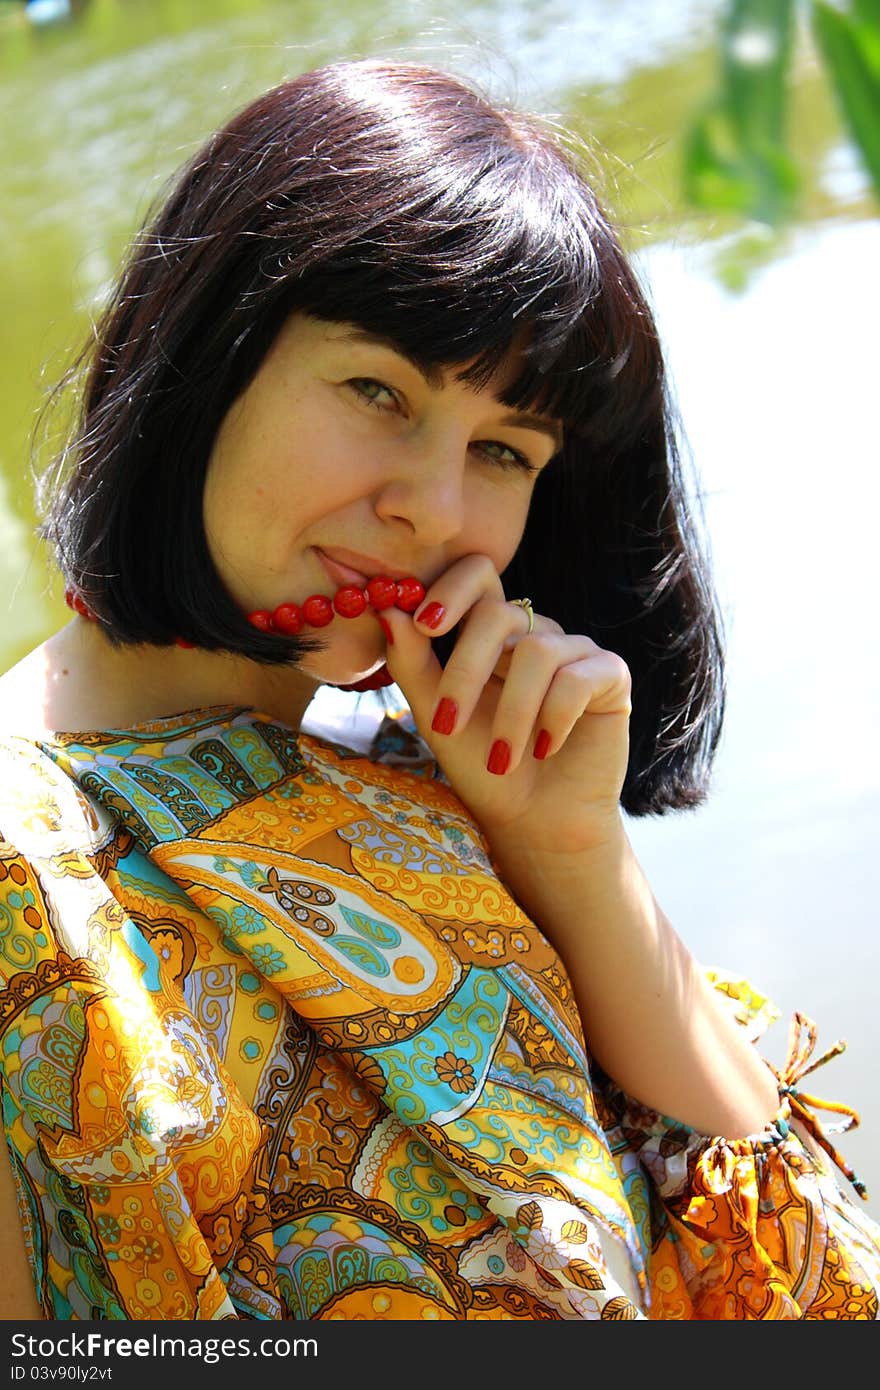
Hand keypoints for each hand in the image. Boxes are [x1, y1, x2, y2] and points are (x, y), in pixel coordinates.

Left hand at [379, 554, 631, 856]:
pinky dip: (554, 718)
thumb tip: (387, 610)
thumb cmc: (483, 768)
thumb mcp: (437, 716)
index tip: (423, 626)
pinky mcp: (610, 676)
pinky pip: (578, 677)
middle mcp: (536, 633)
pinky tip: (545, 749)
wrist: (536, 822)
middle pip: (500, 614)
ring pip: (537, 651)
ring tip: (501, 760)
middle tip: (448, 723)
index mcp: (493, 634)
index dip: (452, 589)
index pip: (478, 576)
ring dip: (512, 714)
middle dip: (466, 671)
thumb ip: (413, 663)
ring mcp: (576, 651)